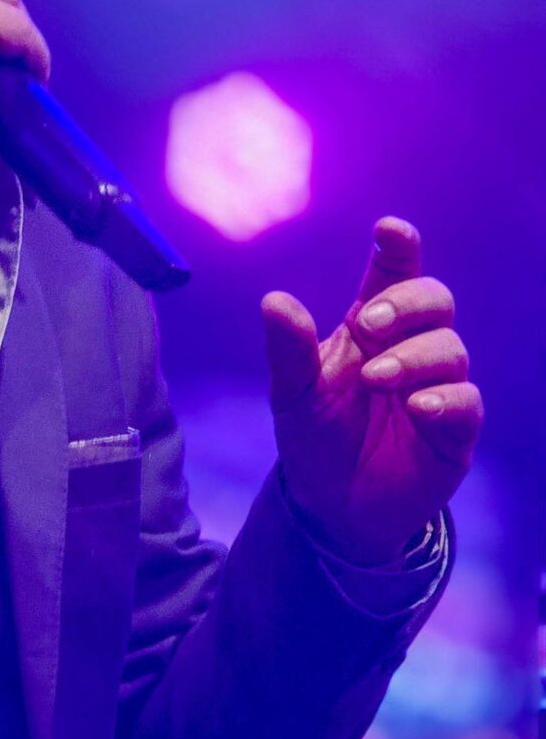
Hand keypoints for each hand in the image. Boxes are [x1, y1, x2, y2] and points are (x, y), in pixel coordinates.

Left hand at [261, 217, 481, 564]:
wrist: (332, 508)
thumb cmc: (316, 439)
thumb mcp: (294, 394)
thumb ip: (289, 350)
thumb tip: (273, 301)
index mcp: (372, 328)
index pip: (394, 274)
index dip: (398, 249)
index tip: (389, 230)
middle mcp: (411, 348)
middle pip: (434, 300)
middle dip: (407, 304)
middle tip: (368, 324)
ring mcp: (438, 387)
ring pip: (450, 349)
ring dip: (413, 358)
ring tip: (376, 379)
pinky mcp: (455, 431)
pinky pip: (465, 402)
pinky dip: (443, 399)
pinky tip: (415, 407)